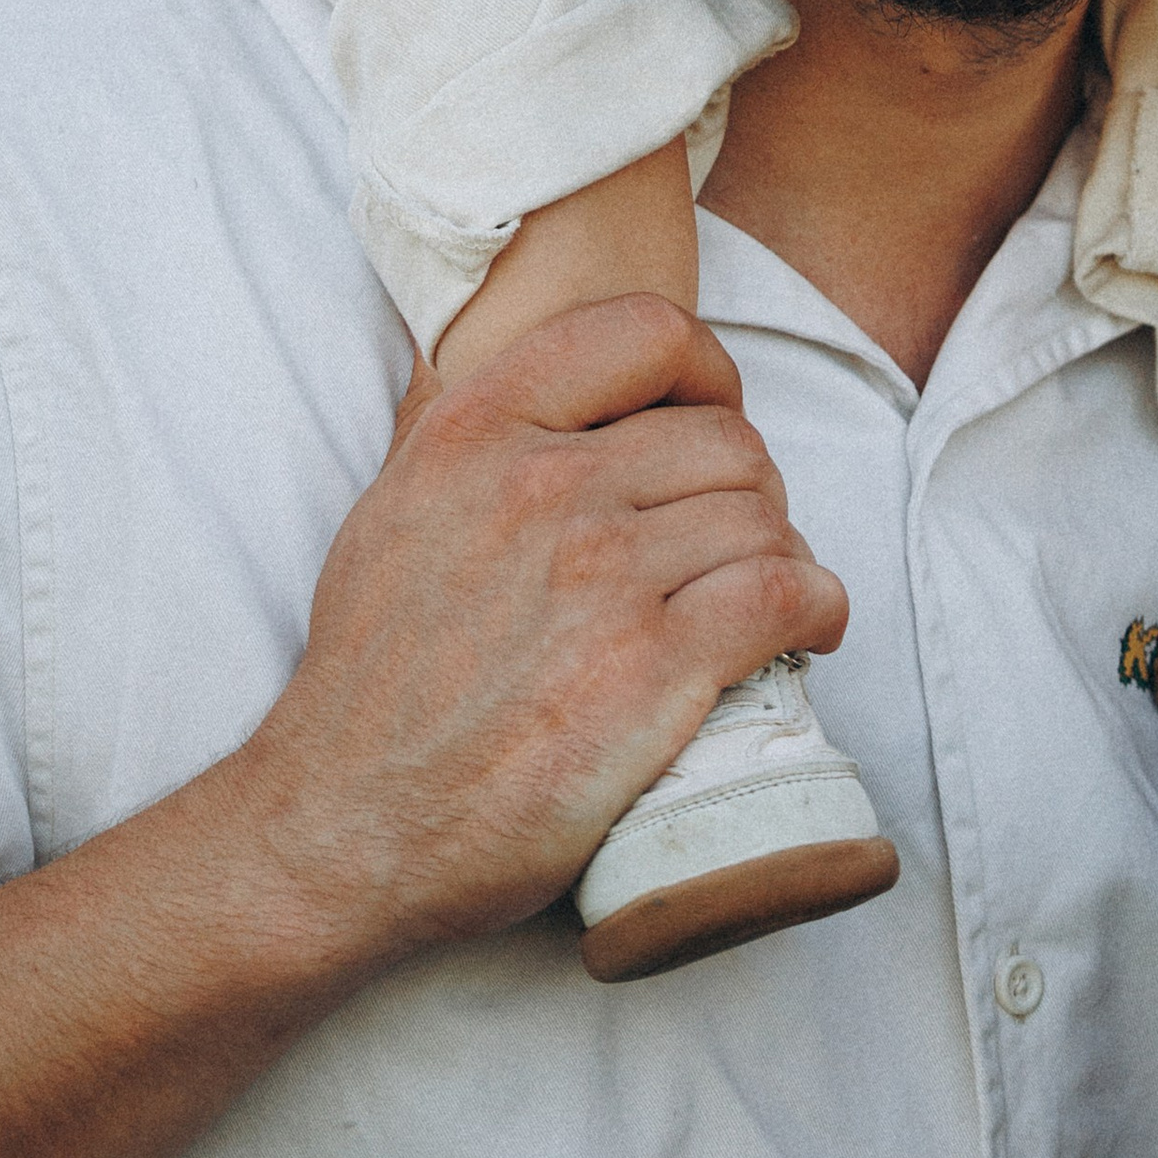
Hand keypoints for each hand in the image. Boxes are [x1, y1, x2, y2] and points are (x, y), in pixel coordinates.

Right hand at [223, 297, 843, 966]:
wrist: (341, 826)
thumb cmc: (372, 678)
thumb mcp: (394, 507)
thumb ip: (465, 427)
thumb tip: (523, 365)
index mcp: (479, 430)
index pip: (646, 330)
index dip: (705, 370)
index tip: (711, 417)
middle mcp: (544, 487)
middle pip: (725, 441)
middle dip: (748, 490)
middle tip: (734, 542)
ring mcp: (601, 577)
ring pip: (762, 519)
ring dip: (781, 556)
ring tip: (763, 596)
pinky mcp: (649, 671)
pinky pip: (784, 595)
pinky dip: (816, 605)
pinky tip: (809, 623)